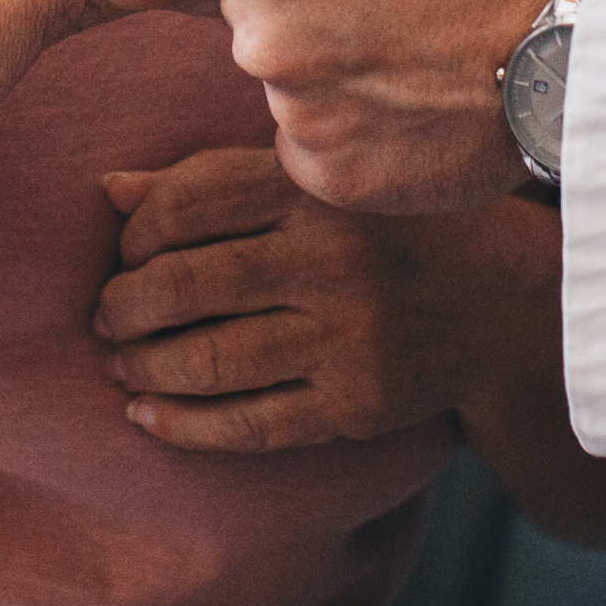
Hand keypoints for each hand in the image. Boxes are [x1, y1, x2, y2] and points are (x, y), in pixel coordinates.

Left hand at [91, 147, 548, 450]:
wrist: (500, 302)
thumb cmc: (383, 230)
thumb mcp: (312, 183)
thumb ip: (214, 179)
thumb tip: (110, 193)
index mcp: (314, 190)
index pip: (188, 202)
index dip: (135, 232)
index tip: (124, 252)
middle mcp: (329, 260)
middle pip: (185, 284)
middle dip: (122, 306)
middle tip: (105, 315)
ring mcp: (345, 337)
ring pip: (208, 361)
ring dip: (141, 367)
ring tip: (120, 363)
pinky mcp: (354, 404)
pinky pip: (248, 425)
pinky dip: (181, 425)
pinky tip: (146, 415)